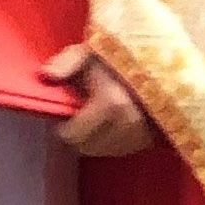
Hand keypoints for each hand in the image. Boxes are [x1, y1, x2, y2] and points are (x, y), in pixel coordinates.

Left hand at [44, 43, 156, 158]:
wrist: (158, 66)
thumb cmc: (116, 59)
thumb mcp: (89, 52)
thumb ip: (66, 63)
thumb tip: (46, 75)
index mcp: (111, 104)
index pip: (73, 135)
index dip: (62, 126)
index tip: (64, 113)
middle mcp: (128, 124)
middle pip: (85, 147)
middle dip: (77, 133)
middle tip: (79, 115)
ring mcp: (141, 135)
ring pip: (102, 151)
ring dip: (94, 139)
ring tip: (96, 117)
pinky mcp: (150, 141)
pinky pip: (120, 151)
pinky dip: (111, 141)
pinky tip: (111, 124)